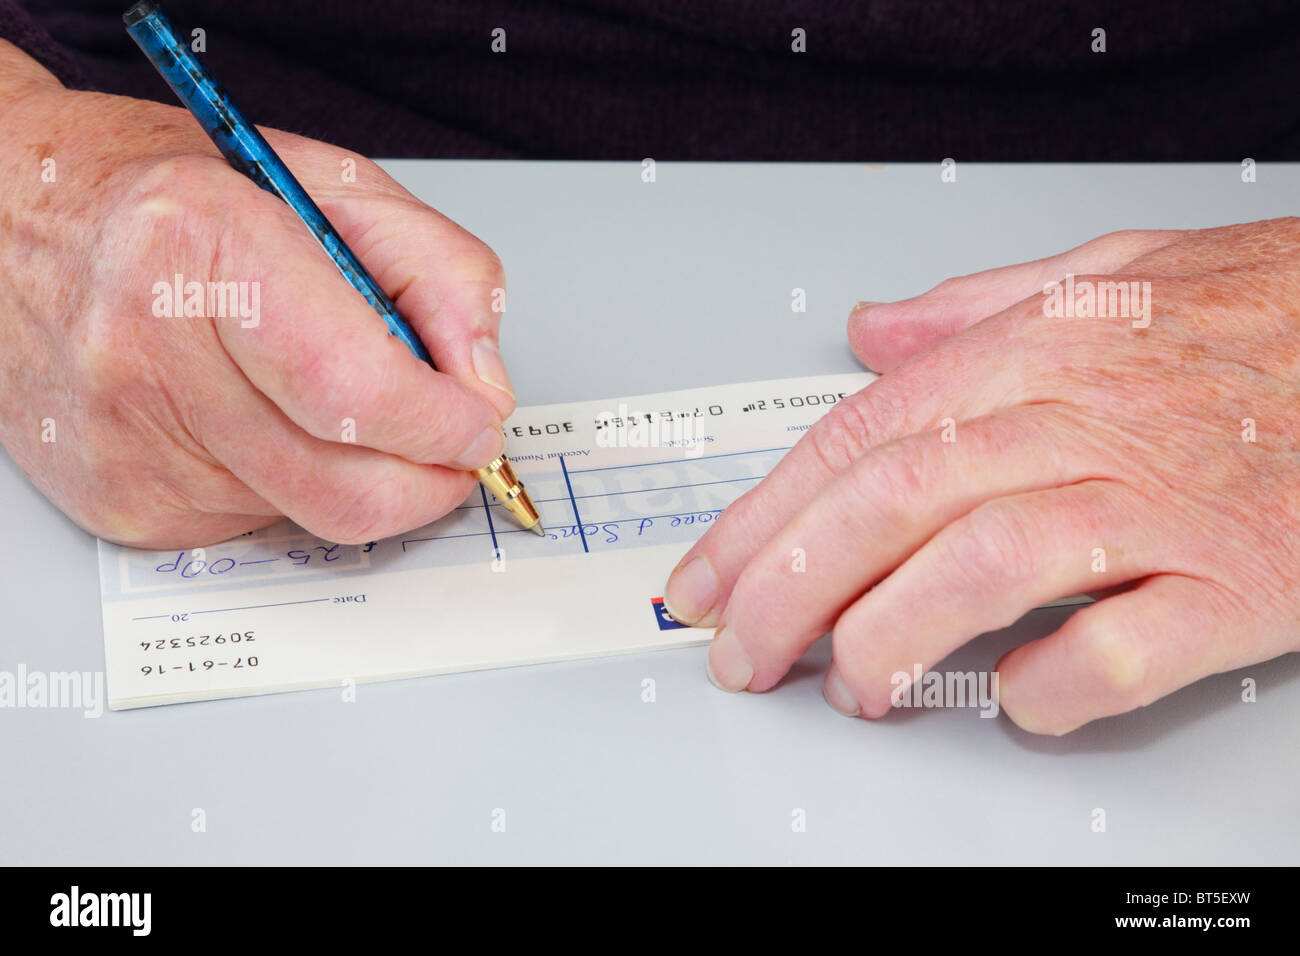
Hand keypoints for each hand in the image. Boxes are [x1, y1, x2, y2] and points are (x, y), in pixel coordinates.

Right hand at [0, 44, 514, 547]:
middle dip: (429, 478)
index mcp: (197, 247)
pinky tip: (260, 418)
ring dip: (360, 474)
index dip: (442, 422)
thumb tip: (483, 387)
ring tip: (330, 397)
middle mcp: (143, 352)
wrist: (10, 220)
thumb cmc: (175, 196)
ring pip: (312, 515)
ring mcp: (122, 442)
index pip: (354, 390)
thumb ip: (440, 273)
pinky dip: (294, 485)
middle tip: (450, 442)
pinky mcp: (118, 502)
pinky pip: (258, 525)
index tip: (477, 419)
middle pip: (343, 486)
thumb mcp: (332, 188)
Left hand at [663, 217, 1299, 734]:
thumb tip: (877, 334)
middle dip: (791, 589)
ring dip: (895, 636)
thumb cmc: (1257, 316)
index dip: (763, 521)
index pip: (855, 442)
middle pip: (890, 504)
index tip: (704, 582)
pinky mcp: (1233, 579)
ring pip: (982, 567)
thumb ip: (977, 310)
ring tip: (853, 686)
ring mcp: (1152, 504)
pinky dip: (1056, 683)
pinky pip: (1124, 648)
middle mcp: (1073, 423)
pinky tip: (1016, 699)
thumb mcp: (1105, 277)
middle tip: (740, 655)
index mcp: (1028, 357)